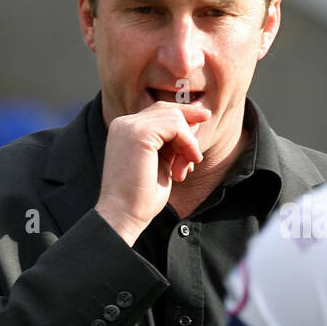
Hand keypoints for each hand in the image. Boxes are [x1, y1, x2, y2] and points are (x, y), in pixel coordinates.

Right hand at [95, 102, 209, 245]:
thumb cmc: (142, 196)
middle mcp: (124, 124)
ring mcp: (129, 126)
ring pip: (174, 117)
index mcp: (125, 130)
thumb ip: (173, 143)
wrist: (123, 215)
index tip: (203, 120)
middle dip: (189, 128)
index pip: (159, 112)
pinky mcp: (139, 133)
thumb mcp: (162, 163)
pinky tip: (188, 162)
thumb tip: (195, 123)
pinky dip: (188, 142)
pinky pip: (175, 125)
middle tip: (196, 156)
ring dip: (189, 142)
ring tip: (185, 168)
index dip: (183, 117)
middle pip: (167, 110)